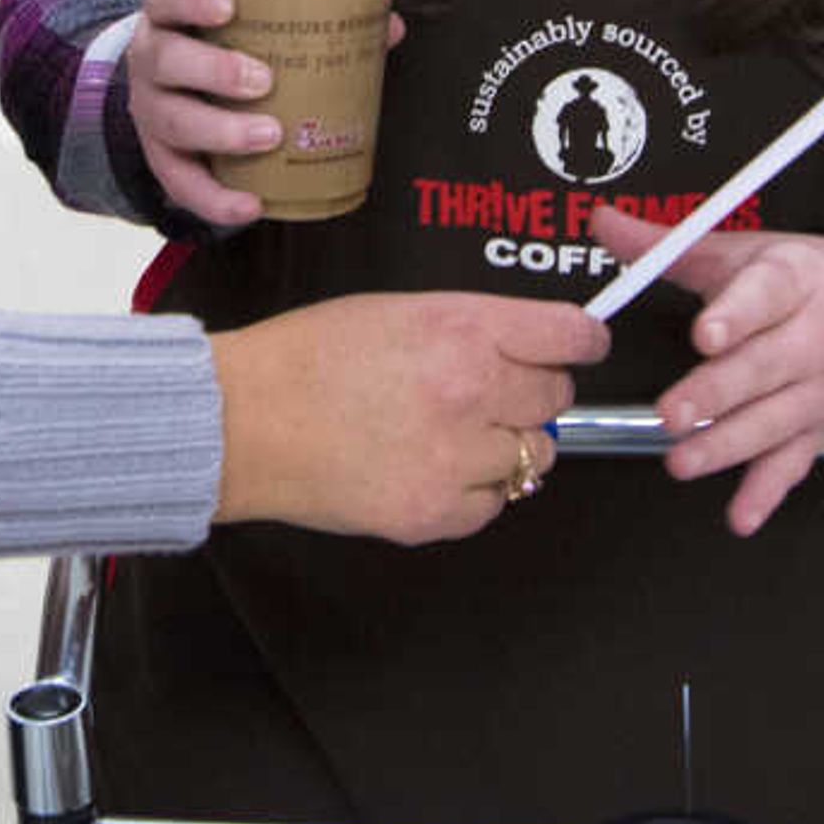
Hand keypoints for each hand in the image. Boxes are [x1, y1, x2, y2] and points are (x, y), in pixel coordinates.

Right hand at [123, 0, 405, 228]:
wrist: (174, 93)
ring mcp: (151, 111)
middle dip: (214, 70)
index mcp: (171, 15)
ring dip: (221, 131)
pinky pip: (180, 183)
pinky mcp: (160, 158)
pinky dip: (215, 199)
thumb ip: (314, 21)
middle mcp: (152, 59)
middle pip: (165, 59)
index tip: (227, 8)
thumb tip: (388, 26)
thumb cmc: (224, 48)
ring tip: (269, 135)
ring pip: (172, 121)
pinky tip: (251, 205)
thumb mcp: (250, 27)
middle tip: (264, 81)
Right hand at [208, 291, 607, 543]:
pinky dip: (474, 491)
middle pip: (556, 399)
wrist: (243, 420)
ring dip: (506, 447)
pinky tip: (431, 468)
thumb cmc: (307, 357)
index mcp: (463, 329)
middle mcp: (471, 391)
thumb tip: (531, 352)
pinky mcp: (435, 512)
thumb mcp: (398, 310)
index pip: (570, 336)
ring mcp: (457, 458)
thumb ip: (473, 329)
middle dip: (531, 394)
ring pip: (534, 457)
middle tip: (487, 393)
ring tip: (451, 435)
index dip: (580, 343)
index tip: (577, 348)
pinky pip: (493, 505)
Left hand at [587, 206, 823, 538]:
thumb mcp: (743, 251)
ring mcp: (816, 391)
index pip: (765, 295)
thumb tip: (604, 223)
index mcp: (791, 282)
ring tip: (680, 462)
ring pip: (772, 422)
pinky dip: (766, 494)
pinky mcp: (819, 431)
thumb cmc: (800, 280)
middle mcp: (809, 340)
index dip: (736, 315)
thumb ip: (669, 246)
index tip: (705, 333)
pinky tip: (740, 516)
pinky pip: (792, 465)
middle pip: (763, 368)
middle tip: (671, 413)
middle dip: (716, 394)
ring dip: (726, 446)